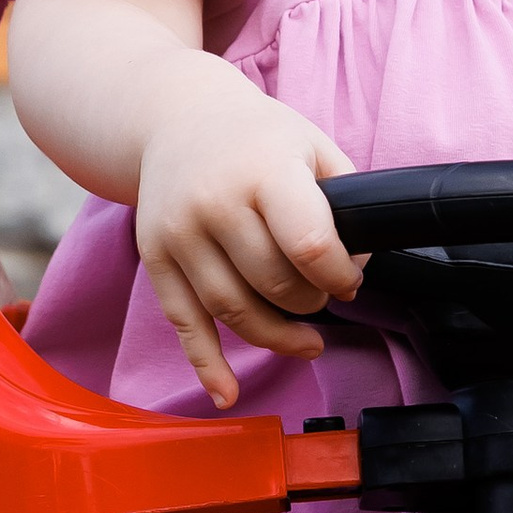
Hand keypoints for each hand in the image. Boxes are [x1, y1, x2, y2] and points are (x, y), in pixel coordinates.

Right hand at [133, 57, 362, 405]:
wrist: (175, 117)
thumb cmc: (257, 137)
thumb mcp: (312, 145)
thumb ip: (342, 199)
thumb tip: (356, 264)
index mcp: (262, 171)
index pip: (307, 244)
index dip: (339, 275)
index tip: (350, 279)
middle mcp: (214, 202)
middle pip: (272, 283)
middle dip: (311, 302)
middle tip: (325, 296)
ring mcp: (178, 233)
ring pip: (233, 311)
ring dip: (277, 337)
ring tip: (307, 340)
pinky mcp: (156, 258)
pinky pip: (184, 323)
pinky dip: (206, 365)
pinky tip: (227, 395)